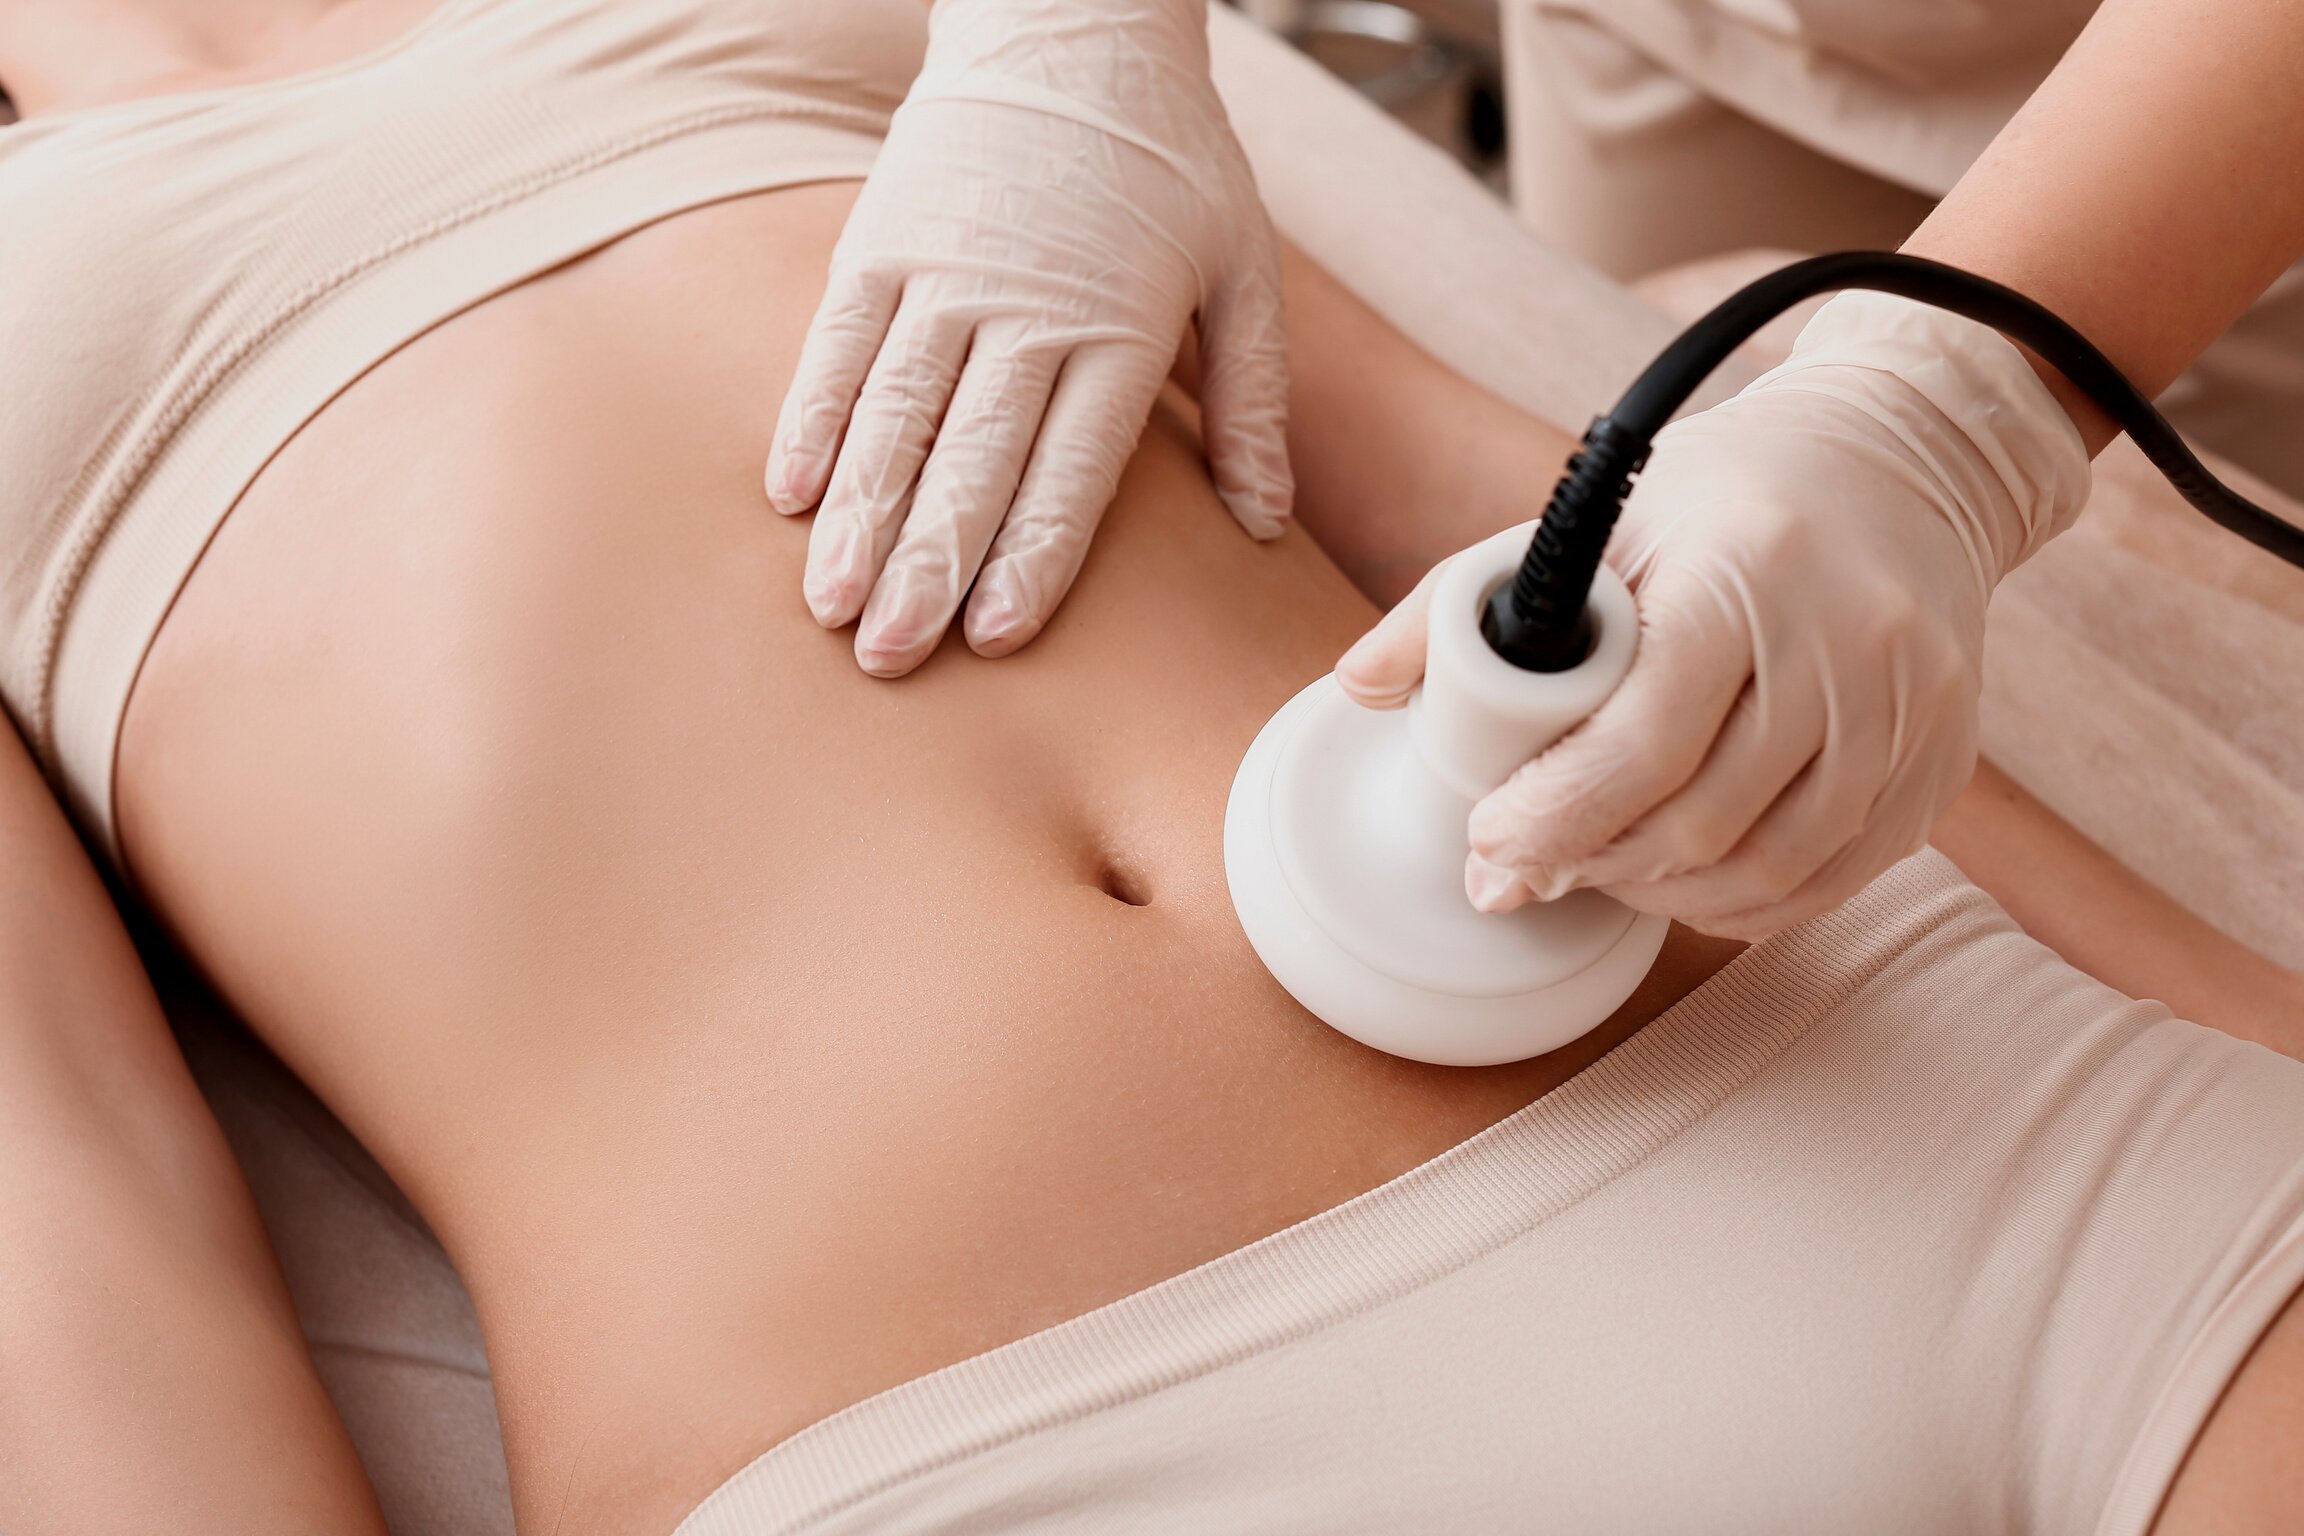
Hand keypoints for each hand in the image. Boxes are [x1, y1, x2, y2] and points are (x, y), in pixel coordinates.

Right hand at [768, 0, 1292, 676]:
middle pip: (970, 462)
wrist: (1073, 24)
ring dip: (859, 520)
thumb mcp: (1244, 269)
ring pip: (893, 417)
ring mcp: (943, 272)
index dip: (1030, 559)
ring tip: (831, 608)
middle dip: (929, 570)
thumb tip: (1265, 526)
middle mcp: (1027, 308)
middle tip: (893, 659)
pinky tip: (792, 497)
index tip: (991, 638)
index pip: (1070, 471)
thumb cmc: (1170, 161)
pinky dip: (811, 420)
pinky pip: (838, 345)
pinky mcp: (880, 238)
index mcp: (1121, 328)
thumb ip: (1253, 402)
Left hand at [1339, 294, 2090, 938]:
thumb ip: (1463, 599)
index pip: (1640, 745)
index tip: (1490, 847)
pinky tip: (1689, 883)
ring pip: (1774, 867)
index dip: (1551, 820)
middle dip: (1594, 865)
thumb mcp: (1595, 514)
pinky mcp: (1943, 757)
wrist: (1904, 456)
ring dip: (1666, 894)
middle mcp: (1846, 643)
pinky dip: (1751, 901)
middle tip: (1526, 872)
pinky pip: (1838, 876)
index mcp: (1744, 572)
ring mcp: (1910, 708)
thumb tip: (1353, 686)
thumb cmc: (1724, 491)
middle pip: (1702, 822)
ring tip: (1601, 873)